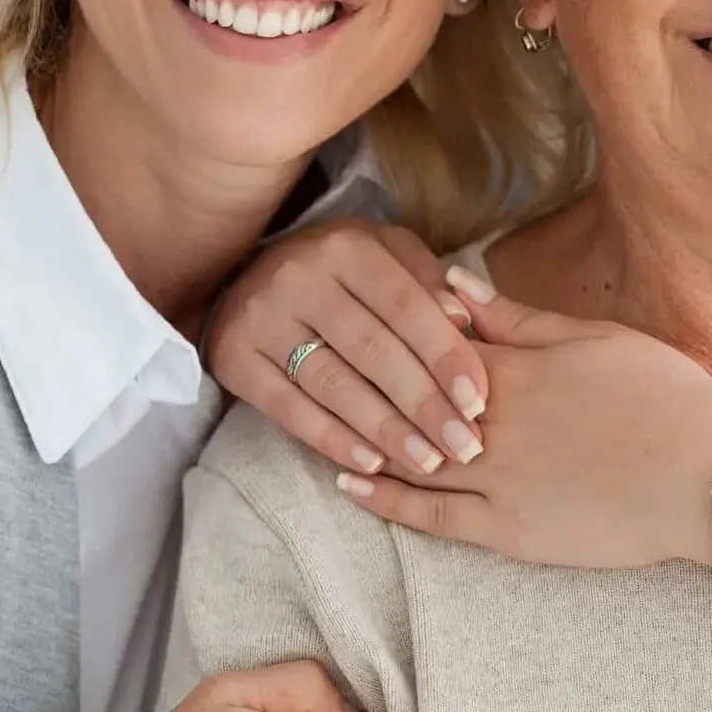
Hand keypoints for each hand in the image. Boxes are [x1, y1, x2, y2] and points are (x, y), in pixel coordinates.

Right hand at [206, 217, 487, 477]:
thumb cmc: (342, 270)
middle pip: (372, 350)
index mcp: (346, 247)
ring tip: (427, 462)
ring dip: (385, 431)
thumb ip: (426, 282)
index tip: (479, 402)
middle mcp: (298, 277)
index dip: (445, 356)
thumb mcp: (387, 254)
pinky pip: (288, 409)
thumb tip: (462, 320)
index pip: (406, 306)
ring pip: (333, 385)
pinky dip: (332, 440)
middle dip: (424, 404)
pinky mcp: (233, 358)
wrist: (249, 272)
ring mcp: (260, 318)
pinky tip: (371, 464)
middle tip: (464, 446)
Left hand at [332, 277, 711, 569]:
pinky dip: (386, 500)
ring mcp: (496, 481)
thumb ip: (519, 316)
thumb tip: (455, 285)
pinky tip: (352, 486)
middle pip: (407, 399)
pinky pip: (431, 517)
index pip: (430, 342)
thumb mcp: (597, 337)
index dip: (395, 329)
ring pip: (407, 459)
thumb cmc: (666, 396)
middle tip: (321, 362)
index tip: (361, 314)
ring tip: (320, 422)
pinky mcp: (507, 530)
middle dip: (363, 381)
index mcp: (516, 367)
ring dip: (361, 439)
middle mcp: (493, 424)